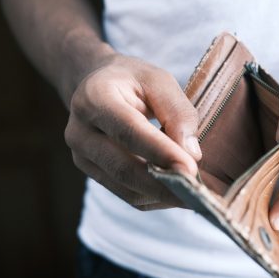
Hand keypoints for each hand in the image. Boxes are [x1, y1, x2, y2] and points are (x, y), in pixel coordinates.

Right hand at [65, 53, 201, 209]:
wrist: (97, 86)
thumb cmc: (132, 81)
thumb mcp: (159, 81)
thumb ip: (177, 112)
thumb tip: (192, 155)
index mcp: (95, 98)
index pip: (129, 131)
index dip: (160, 153)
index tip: (191, 170)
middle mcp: (80, 131)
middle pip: (123, 168)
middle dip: (164, 185)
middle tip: (198, 193)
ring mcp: (82, 157)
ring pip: (126, 189)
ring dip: (163, 195)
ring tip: (194, 193)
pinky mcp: (92, 173)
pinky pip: (127, 196)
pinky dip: (155, 198)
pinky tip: (176, 191)